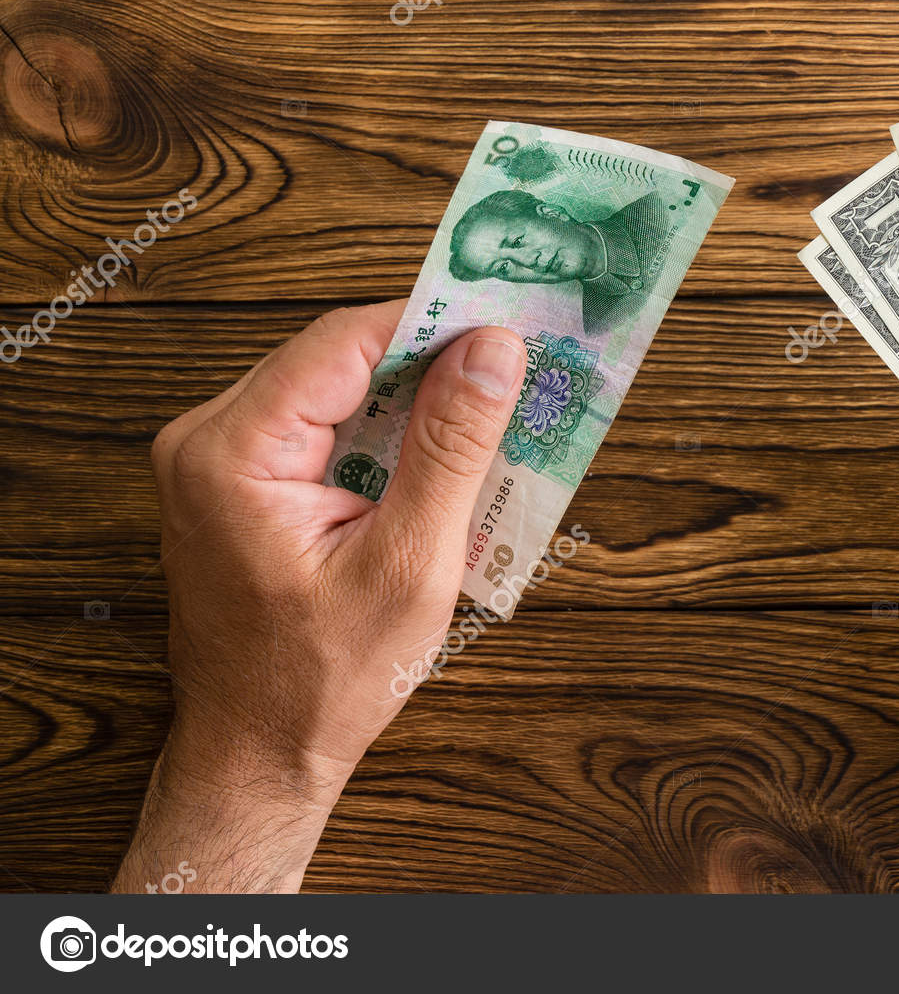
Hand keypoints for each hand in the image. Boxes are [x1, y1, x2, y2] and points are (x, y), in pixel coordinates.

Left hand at [113, 302, 525, 891]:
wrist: (257, 755)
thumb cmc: (324, 680)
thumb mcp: (409, 563)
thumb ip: (451, 447)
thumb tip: (494, 350)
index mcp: (232, 452)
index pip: (345, 341)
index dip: (434, 323)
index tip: (511, 321)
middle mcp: (207, 440)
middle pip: (337, 357)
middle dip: (429, 360)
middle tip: (514, 366)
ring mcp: (214, 460)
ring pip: (333, 387)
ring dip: (412, 398)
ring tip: (490, 412)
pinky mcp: (235, 481)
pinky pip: (318, 425)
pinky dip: (382, 433)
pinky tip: (439, 455)